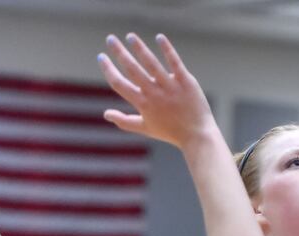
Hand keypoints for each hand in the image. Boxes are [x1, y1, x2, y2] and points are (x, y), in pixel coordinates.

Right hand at [98, 33, 215, 149]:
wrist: (197, 135)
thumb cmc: (170, 132)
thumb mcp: (145, 128)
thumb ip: (124, 121)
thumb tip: (105, 114)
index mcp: (142, 104)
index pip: (119, 84)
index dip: (108, 69)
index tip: (101, 57)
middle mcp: (154, 93)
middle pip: (132, 69)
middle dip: (119, 53)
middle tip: (110, 39)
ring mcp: (170, 86)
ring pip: (152, 63)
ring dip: (139, 48)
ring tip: (130, 36)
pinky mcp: (186, 82)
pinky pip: (175, 62)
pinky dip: (167, 49)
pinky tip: (159, 37)